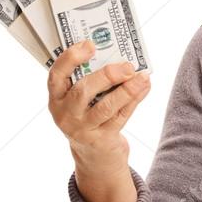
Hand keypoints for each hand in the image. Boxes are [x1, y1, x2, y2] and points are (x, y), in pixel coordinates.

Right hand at [47, 39, 150, 201]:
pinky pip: (121, 116)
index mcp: (57, 98)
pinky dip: (135, 100)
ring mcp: (82, 129)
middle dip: (106, 75)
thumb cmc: (90, 117)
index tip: (89, 44)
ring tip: (143, 76)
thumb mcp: (83, 101)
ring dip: (127, 90)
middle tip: (127, 65)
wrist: (95, 157)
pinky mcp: (102, 139)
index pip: (56, 74)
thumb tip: (121, 59)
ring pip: (105, 107)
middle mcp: (65, 114)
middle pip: (83, 91)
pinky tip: (145, 87)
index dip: (71, 58)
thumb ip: (94, 81)